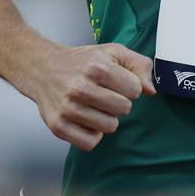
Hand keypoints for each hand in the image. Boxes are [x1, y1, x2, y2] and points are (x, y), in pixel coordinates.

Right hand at [29, 42, 154, 149]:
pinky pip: (90, 143)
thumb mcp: (113, 52)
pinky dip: (92, 134)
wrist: (43, 68)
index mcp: (97, 67)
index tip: (118, 83)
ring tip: (95, 106)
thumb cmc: (82, 61)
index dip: (130, 87)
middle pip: (124, 109)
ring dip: (107, 118)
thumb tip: (151, 90)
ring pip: (110, 127)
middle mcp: (81, 88)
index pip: (135, 90)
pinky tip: (87, 120)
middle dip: (120, 102)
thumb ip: (138, 65)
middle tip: (106, 95)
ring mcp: (68, 109)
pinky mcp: (58, 126)